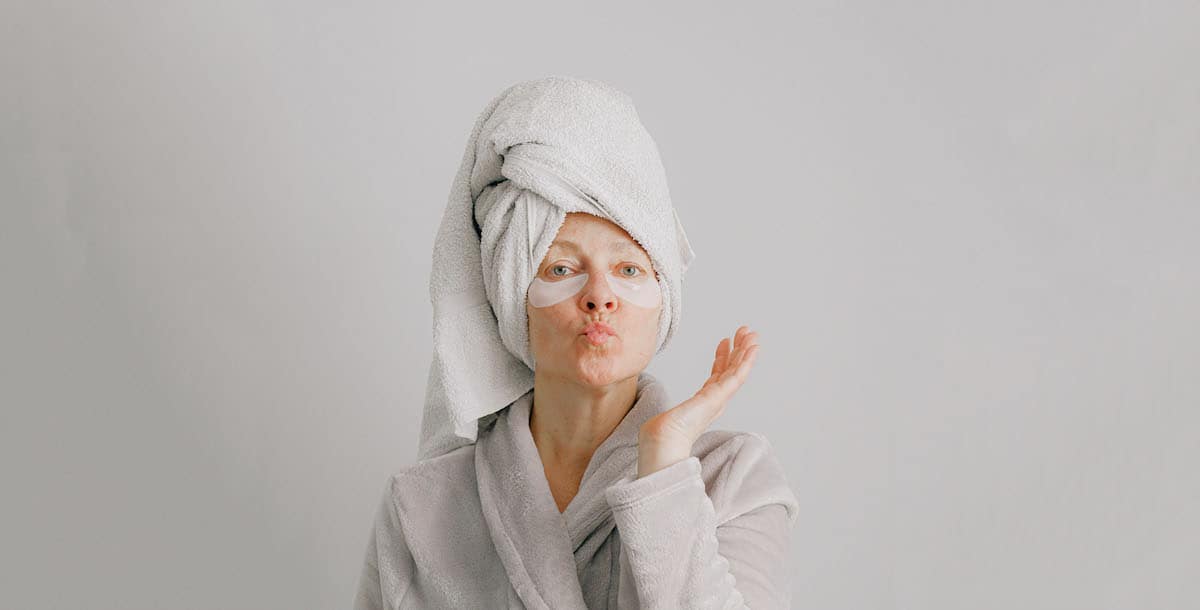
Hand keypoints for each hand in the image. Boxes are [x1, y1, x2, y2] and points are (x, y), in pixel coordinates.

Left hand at [637, 325, 759, 476]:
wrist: (665, 438)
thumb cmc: (664, 432)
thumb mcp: (671, 414)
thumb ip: (671, 414)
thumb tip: (655, 424)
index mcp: (705, 401)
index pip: (717, 375)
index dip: (722, 357)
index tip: (725, 341)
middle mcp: (716, 399)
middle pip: (731, 369)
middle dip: (738, 350)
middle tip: (745, 332)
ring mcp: (720, 397)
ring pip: (738, 370)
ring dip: (747, 352)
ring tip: (752, 335)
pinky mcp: (721, 395)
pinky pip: (738, 374)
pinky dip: (747, 361)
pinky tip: (752, 348)